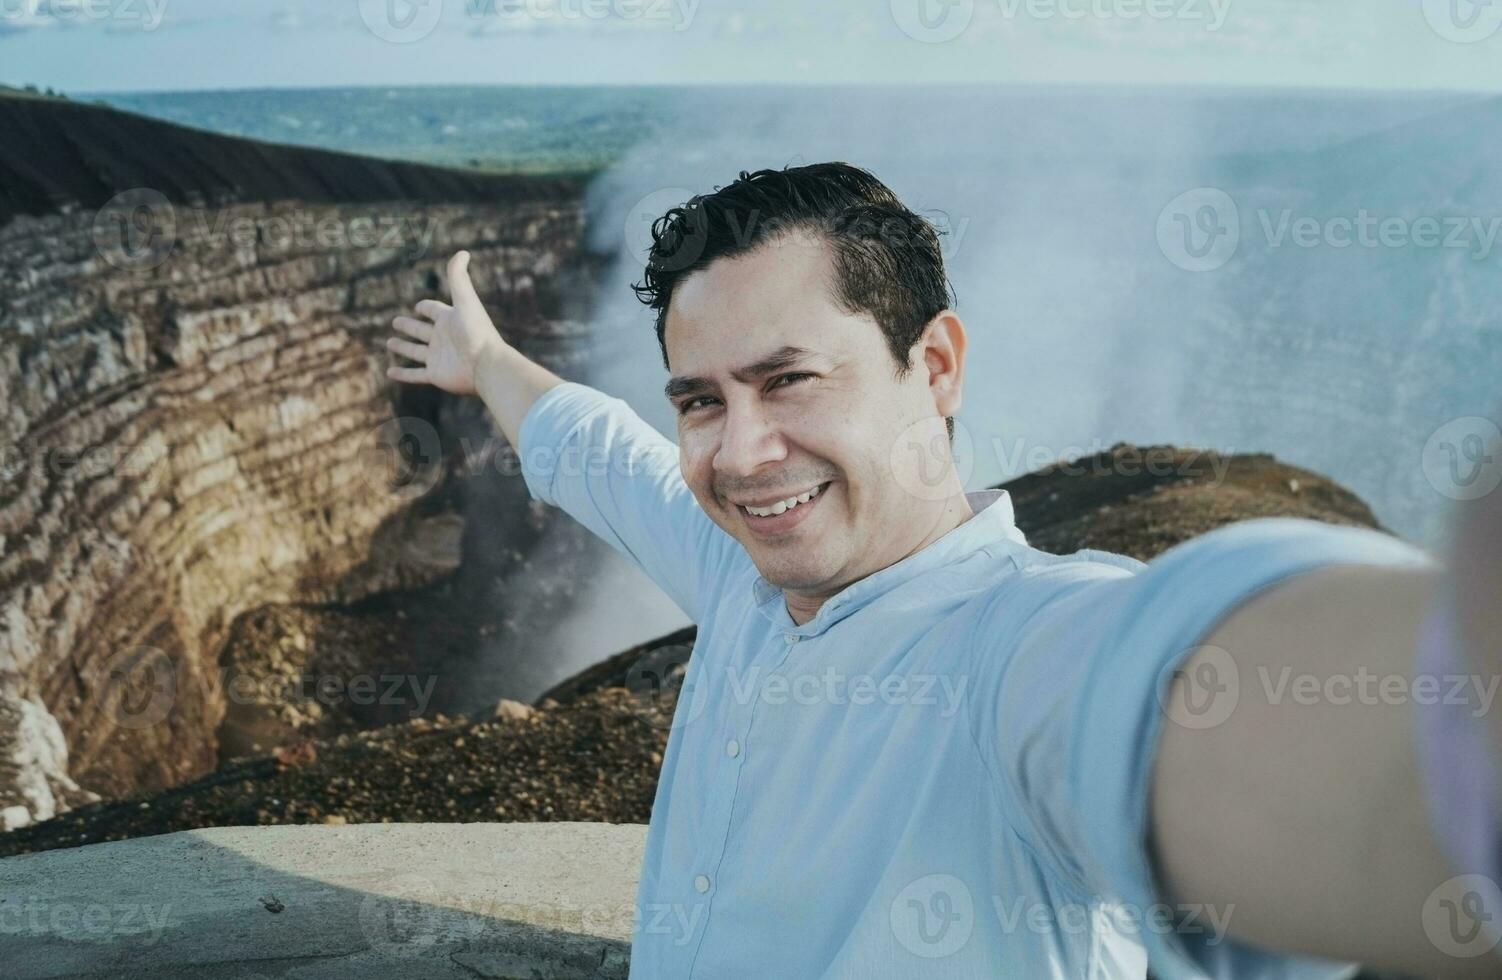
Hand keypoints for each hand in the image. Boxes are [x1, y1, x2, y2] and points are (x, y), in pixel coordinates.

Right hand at [386, 251, 506, 396]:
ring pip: (416, 352)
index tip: (418, 306)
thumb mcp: (465, 300)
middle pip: (422, 330)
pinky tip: (389, 373)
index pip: (435, 311)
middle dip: (409, 326)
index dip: (426, 307)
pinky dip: (402, 374)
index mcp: (450, 320)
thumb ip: (459, 277)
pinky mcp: (436, 375)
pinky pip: (415, 375)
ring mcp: (439, 357)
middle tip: (395, 321)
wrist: (486, 364)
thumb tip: (462, 251)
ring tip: (389, 342)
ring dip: (403, 347)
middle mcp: (444, 338)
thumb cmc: (476, 331)